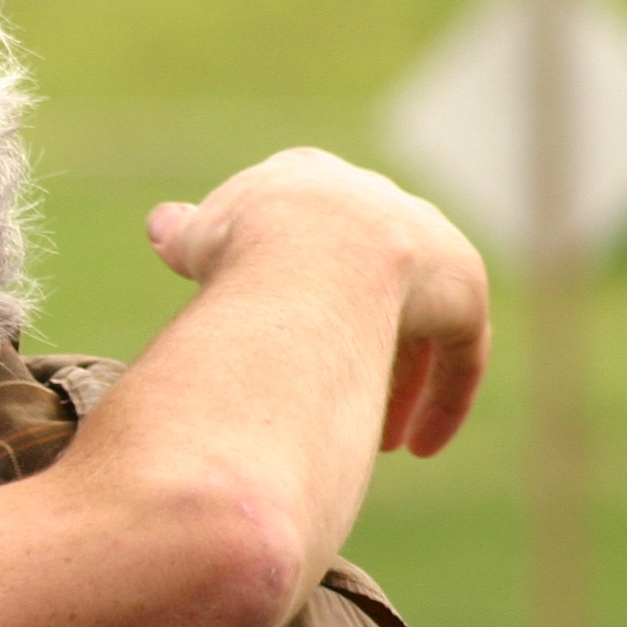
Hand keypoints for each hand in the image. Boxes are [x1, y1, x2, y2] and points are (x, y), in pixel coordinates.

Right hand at [147, 149, 489, 458]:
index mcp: (311, 180)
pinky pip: (459, 352)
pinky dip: (441, 400)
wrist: (304, 253)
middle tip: (339, 399)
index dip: (294, 296)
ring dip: (398, 385)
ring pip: (417, 326)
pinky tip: (418, 447)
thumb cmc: (237, 249)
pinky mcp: (462, 286)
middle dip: (355, 342)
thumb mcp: (199, 238)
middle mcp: (377, 200)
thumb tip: (164, 224)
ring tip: (380, 440)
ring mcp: (425, 241)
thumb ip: (189, 233)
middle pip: (369, 285)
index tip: (280, 341)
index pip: (306, 238)